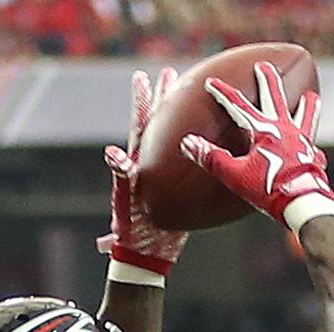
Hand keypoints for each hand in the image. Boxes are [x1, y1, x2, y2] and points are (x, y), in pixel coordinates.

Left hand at [98, 67, 187, 277]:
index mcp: (139, 163)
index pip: (140, 125)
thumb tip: (112, 154)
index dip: (141, 101)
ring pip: (177, 141)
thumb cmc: (131, 233)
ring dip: (184, 118)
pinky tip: (221, 142)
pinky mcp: (180, 191)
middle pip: (160, 124)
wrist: (144, 256)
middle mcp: (153, 165)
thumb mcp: (124, 202)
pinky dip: (205, 153)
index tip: (142, 77)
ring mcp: (167, 177)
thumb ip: (121, 177)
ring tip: (195, 95)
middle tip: (172, 73)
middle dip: (165, 98)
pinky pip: (195, 167)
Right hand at [180, 62, 333, 234]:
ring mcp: (302, 142)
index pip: (238, 106)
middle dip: (267, 81)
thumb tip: (187, 142)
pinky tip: (317, 149)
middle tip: (265, 66)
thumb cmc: (269, 190)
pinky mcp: (313, 159)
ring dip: (306, 106)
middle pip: (274, 98)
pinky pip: (314, 147)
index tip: (211, 82)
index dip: (223, 94)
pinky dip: (314, 145)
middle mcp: (284, 129)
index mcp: (263, 130)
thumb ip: (211, 158)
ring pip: (304, 117)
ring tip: (311, 96)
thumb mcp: (235, 175)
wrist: (304, 204)